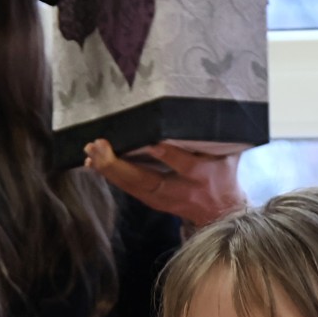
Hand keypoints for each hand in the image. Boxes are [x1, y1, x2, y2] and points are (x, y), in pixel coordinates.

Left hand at [83, 140, 246, 228]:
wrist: (220, 213)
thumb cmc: (223, 175)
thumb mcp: (227, 153)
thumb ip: (213, 134)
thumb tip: (199, 103)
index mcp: (201, 174)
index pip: (182, 163)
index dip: (166, 154)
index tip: (151, 142)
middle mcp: (178, 189)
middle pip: (146, 179)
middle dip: (120, 164)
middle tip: (99, 147)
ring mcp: (161, 199)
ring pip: (131, 185)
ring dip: (108, 169)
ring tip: (90, 153)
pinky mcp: (151, 200)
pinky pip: (127, 187)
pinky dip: (110, 175)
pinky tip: (92, 165)